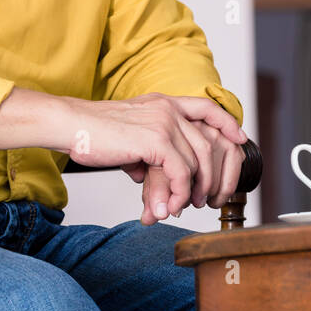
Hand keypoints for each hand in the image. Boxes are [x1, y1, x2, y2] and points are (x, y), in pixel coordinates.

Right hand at [64, 93, 246, 220]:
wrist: (71, 126)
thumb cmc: (93, 133)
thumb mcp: (129, 139)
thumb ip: (147, 154)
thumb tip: (151, 180)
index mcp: (164, 103)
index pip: (206, 107)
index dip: (226, 122)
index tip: (240, 138)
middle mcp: (168, 109)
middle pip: (207, 143)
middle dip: (210, 175)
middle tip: (203, 199)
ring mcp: (164, 122)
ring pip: (195, 161)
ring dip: (191, 190)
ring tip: (181, 207)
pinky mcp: (156, 139)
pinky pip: (180, 172)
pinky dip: (179, 192)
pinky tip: (170, 205)